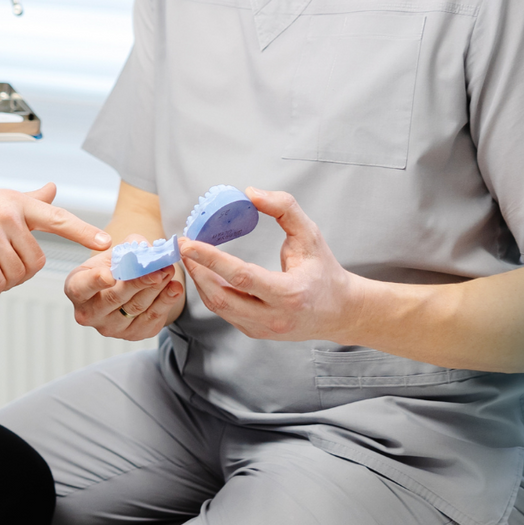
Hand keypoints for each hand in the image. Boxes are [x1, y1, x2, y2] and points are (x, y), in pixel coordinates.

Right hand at [0, 183, 110, 298]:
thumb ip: (30, 199)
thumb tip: (53, 188)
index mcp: (17, 202)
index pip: (57, 217)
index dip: (83, 231)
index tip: (107, 243)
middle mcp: (8, 214)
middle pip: (35, 261)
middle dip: (20, 275)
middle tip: (2, 275)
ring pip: (16, 274)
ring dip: (3, 284)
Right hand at [65, 251, 184, 341]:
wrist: (122, 288)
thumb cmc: (112, 268)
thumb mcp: (114, 253)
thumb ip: (129, 246)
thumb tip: (145, 247)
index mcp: (76, 289)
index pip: (82, 287)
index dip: (95, 281)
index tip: (109, 275)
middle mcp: (90, 313)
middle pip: (116, 297)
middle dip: (140, 281)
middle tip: (158, 268)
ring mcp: (111, 327)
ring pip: (137, 308)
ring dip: (156, 289)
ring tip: (169, 271)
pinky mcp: (133, 334)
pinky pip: (151, 319)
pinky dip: (166, 302)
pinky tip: (174, 288)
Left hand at [179, 188, 357, 341]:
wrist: (340, 312)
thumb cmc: (324, 272)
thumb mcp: (310, 235)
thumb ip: (284, 208)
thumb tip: (251, 192)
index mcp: (290, 293)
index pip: (241, 276)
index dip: (210, 258)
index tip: (187, 242)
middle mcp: (274, 316)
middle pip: (221, 297)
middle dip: (196, 271)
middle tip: (183, 247)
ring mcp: (263, 329)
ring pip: (219, 307)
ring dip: (200, 281)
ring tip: (191, 257)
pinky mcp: (255, 331)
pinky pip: (225, 312)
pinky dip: (211, 291)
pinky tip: (206, 273)